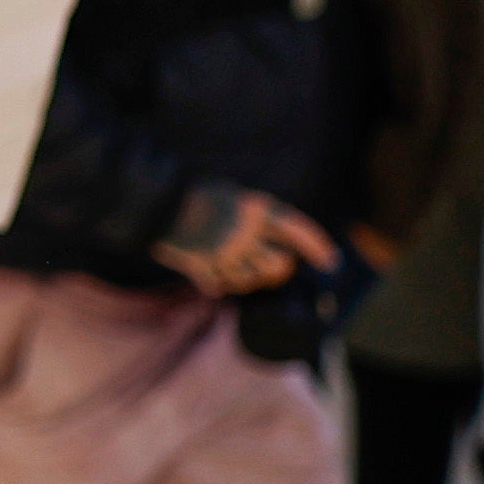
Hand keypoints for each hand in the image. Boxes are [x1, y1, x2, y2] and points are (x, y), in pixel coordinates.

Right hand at [149, 187, 337, 301]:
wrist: (152, 205)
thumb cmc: (193, 197)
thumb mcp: (231, 197)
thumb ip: (254, 218)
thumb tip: (278, 243)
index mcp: (253, 210)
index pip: (295, 230)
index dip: (316, 246)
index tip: (331, 262)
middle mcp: (243, 234)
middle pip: (278, 267)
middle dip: (278, 271)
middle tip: (271, 268)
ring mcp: (222, 253)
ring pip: (250, 281)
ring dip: (244, 278)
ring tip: (232, 267)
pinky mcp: (201, 267)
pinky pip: (219, 286)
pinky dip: (216, 283)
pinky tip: (209, 276)